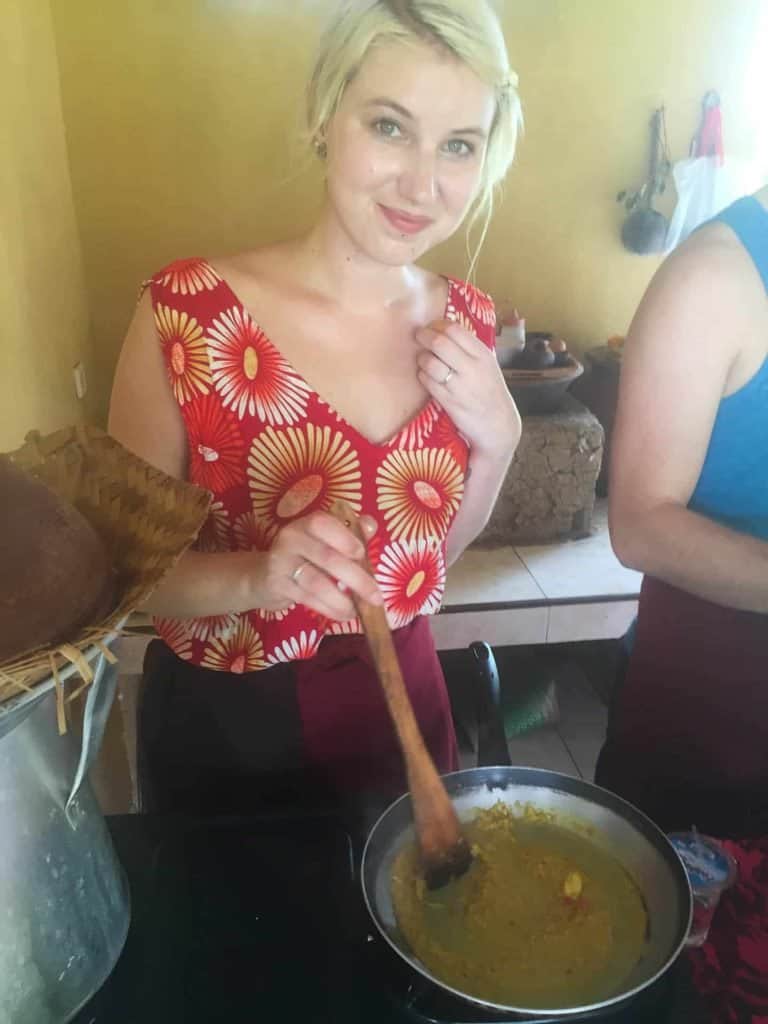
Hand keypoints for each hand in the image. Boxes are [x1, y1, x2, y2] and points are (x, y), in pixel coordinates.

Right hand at [260, 511, 381, 619]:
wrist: (263, 575)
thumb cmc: (303, 556)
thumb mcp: (323, 540)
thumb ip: (349, 532)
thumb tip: (370, 525)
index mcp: (306, 524)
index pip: (323, 524)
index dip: (345, 538)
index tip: (362, 554)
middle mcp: (291, 539)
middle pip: (327, 557)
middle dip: (356, 579)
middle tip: (376, 597)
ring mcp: (282, 562)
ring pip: (316, 582)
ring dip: (342, 600)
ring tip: (359, 611)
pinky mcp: (277, 585)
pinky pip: (307, 598)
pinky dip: (329, 609)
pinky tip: (343, 615)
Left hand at [415, 318, 520, 457]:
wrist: (498, 425)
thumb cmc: (490, 392)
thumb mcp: (488, 365)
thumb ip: (469, 349)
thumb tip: (443, 330)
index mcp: (482, 355)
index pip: (454, 329)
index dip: (437, 325)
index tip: (431, 326)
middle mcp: (471, 368)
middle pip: (439, 342)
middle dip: (423, 336)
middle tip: (419, 336)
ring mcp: (459, 385)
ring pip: (429, 362)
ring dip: (421, 358)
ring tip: (423, 359)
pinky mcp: (448, 401)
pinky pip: (427, 381)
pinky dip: (422, 375)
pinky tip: (426, 376)